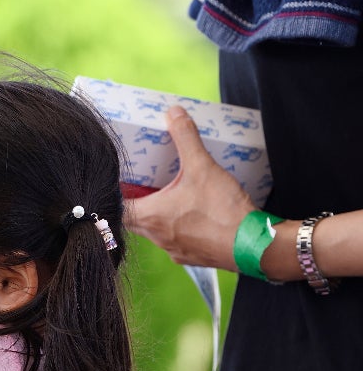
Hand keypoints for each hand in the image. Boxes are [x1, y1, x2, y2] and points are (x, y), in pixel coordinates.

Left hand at [124, 106, 254, 270]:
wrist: (253, 245)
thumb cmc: (222, 210)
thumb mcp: (202, 166)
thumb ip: (185, 138)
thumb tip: (173, 114)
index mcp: (150, 217)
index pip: (118, 208)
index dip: (118, 194)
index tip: (125, 183)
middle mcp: (156, 237)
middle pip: (134, 220)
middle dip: (139, 203)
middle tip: (148, 186)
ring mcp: (173, 250)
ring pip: (155, 232)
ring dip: (160, 216)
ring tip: (173, 198)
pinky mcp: (191, 257)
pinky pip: (177, 242)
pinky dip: (180, 229)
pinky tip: (194, 216)